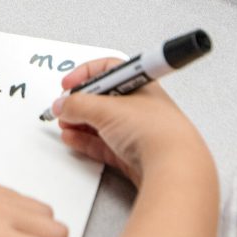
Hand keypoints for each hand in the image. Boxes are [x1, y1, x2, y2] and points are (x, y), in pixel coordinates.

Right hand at [55, 58, 209, 187]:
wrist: (173, 166)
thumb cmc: (155, 131)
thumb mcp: (105, 109)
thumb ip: (77, 104)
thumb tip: (63, 104)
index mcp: (139, 84)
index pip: (108, 69)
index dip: (85, 74)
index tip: (68, 84)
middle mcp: (139, 105)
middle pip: (102, 98)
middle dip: (78, 102)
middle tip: (63, 107)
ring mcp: (135, 130)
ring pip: (101, 122)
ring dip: (79, 122)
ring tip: (65, 124)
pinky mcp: (130, 153)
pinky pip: (102, 143)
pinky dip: (85, 140)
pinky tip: (73, 138)